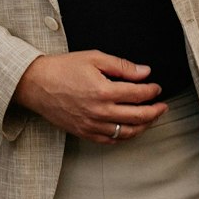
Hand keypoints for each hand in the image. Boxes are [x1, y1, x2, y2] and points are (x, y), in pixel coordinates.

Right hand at [10, 51, 164, 143]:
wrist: (36, 84)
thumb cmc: (62, 69)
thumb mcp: (93, 58)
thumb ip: (122, 66)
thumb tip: (144, 72)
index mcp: (104, 91)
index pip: (138, 95)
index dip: (152, 91)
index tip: (156, 87)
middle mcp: (100, 111)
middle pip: (138, 116)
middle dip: (155, 111)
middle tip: (162, 106)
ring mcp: (92, 125)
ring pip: (127, 132)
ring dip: (144, 126)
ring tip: (150, 119)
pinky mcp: (84, 132)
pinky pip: (111, 140)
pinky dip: (125, 136)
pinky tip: (130, 129)